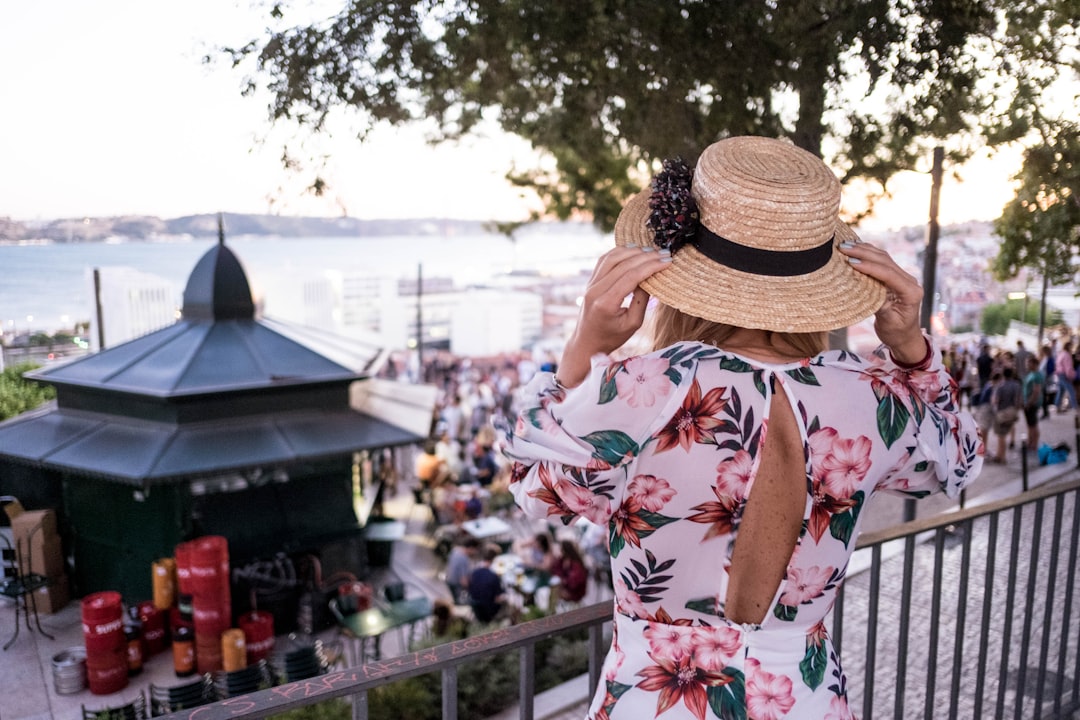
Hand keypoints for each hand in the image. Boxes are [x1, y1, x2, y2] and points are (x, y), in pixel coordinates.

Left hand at [558, 247, 669, 386]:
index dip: (651, 266)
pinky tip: (633, 250)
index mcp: (606, 303)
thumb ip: (642, 300)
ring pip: (612, 258)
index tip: (667, 261)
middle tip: (664, 253)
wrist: (587, 343)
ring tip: (651, 251)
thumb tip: (651, 277)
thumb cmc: (612, 337)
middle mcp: (595, 290)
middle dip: (646, 257)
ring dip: (633, 251)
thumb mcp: (633, 324)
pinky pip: (604, 260)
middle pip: (622, 264)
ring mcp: (590, 284)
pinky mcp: (590, 281)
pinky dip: (619, 252)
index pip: (631, 277)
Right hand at [839, 240, 926, 363]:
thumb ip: (880, 305)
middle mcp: (909, 281)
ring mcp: (902, 277)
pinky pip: (881, 261)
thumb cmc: (896, 333)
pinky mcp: (894, 277)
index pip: (889, 275)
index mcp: (910, 292)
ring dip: (864, 249)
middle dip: (864, 253)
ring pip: (883, 257)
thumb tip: (864, 290)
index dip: (870, 267)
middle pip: (885, 261)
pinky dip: (868, 253)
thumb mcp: (888, 322)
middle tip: (843, 248)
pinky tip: (855, 247)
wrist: (905, 336)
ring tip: (845, 245)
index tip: (851, 262)